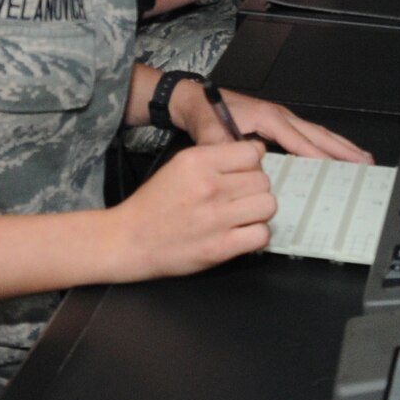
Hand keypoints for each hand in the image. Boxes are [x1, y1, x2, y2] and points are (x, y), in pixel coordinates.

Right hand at [113, 140, 274, 277]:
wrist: (131, 240)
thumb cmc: (155, 203)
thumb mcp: (179, 165)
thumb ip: (214, 158)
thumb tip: (254, 156)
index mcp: (197, 161)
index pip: (252, 151)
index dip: (252, 162)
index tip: (244, 171)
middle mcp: (210, 186)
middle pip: (263, 179)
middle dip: (255, 187)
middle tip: (240, 196)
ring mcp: (217, 218)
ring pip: (268, 205)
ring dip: (259, 210)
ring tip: (243, 214)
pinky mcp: (221, 247)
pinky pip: (262, 234)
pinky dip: (256, 234)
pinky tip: (241, 233)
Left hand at [188, 89, 372, 162]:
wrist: (193, 99)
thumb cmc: (204, 113)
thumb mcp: (210, 135)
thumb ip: (226, 152)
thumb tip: (243, 168)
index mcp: (267, 117)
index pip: (299, 141)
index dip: (318, 156)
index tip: (337, 170)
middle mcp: (278, 115)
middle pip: (318, 134)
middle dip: (343, 149)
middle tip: (366, 163)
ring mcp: (280, 117)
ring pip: (316, 133)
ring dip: (339, 146)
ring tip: (361, 159)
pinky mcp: (277, 122)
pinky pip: (307, 134)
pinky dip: (325, 144)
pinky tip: (334, 155)